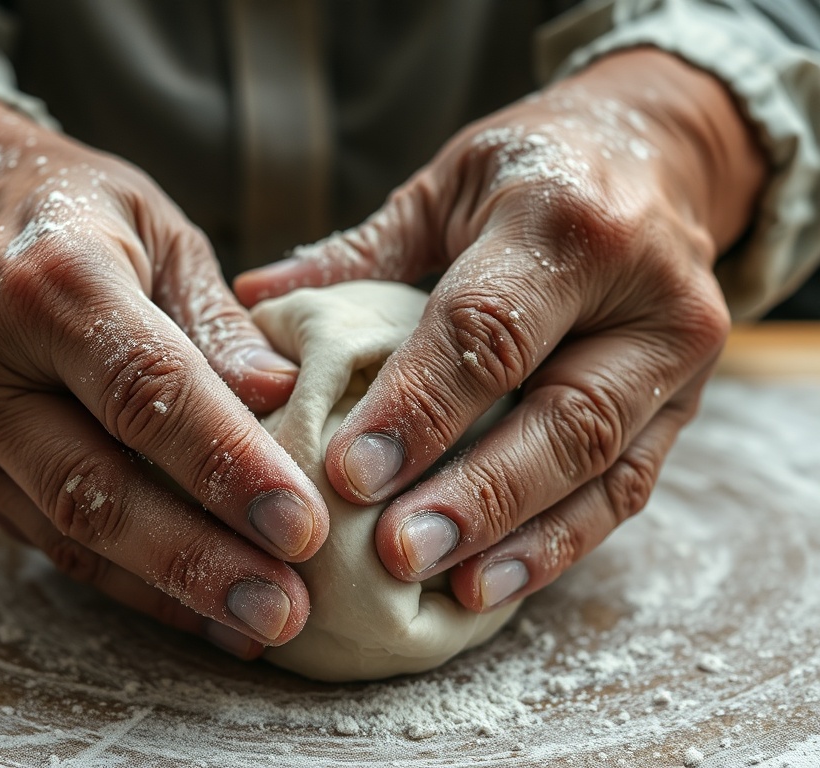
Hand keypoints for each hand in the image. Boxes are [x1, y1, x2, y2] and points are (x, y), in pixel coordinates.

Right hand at [0, 96, 328, 656]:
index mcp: (53, 283)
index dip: (226, 463)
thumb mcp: (163, 232)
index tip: (301, 526)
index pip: (146, 389)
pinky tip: (199, 611)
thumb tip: (285, 395)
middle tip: (287, 609)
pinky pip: (52, 539)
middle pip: (97, 484)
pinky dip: (130, 583)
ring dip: (171, 589)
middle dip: (199, 557)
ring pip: (71, 529)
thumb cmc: (82, 213)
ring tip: (258, 624)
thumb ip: (216, 322)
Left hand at [235, 49, 764, 610]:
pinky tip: (490, 582)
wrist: (653, 162)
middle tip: (395, 552)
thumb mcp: (443, 187)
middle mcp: (644, 294)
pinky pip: (624, 491)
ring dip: (519, 538)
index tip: (348, 473)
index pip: (489, 329)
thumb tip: (253, 307)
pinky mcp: (682, 408)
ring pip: (604, 468)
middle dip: (477, 492)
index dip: (419, 406)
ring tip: (446, 588)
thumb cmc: (530, 173)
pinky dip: (556, 543)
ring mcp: (676, 359)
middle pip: (563, 413)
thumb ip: (360, 256)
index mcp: (566, 220)